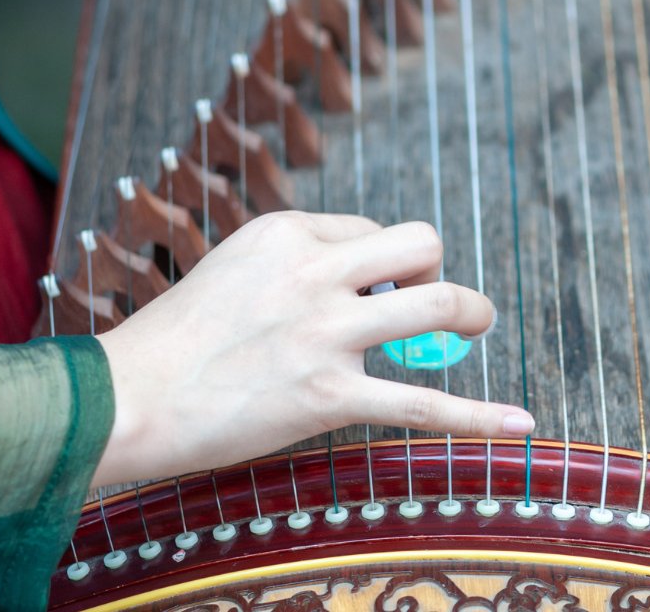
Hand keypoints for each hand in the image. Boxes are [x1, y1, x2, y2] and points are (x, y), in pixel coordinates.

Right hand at [93, 211, 533, 486]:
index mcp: (287, 231)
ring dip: (471, 315)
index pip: (369, 229)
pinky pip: (423, 403)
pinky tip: (519, 421)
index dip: (381, 260)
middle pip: (420, 245)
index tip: (369, 289)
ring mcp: (326, 332)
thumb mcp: (234, 264)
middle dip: (439, 267)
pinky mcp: (329, 395)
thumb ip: (294, 261)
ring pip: (436, 306)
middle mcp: (314, 270)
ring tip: (476, 327)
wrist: (130, 396)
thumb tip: (358, 280)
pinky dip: (477, 415)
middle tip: (435, 297)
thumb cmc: (177, 334)